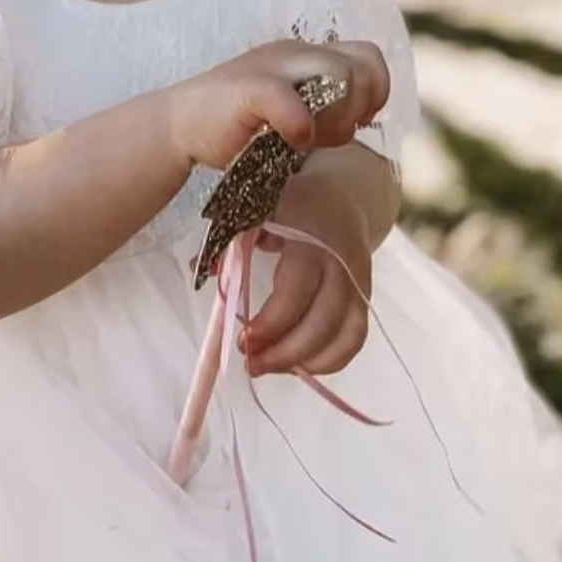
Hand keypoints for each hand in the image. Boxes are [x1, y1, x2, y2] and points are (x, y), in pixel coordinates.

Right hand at [169, 39, 388, 172]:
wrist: (178, 127)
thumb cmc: (238, 127)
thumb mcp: (293, 113)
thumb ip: (326, 111)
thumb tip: (363, 122)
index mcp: (307, 55)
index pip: (367, 56)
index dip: (376, 90)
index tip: (357, 121)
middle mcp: (294, 52)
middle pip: (361, 65)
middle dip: (358, 108)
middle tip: (330, 134)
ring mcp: (271, 65)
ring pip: (338, 75)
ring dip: (334, 119)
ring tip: (306, 140)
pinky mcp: (248, 87)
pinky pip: (292, 101)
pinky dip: (300, 126)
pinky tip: (291, 141)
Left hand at [242, 164, 372, 376]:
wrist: (337, 195)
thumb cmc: (288, 205)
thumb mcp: (256, 210)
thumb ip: (229, 239)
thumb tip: (196, 267)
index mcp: (312, 234)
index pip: (297, 288)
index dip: (272, 322)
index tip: (243, 341)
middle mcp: (342, 260)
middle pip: (322, 320)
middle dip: (285, 352)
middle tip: (251, 363)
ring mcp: (359, 280)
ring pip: (343, 335)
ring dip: (305, 361)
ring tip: (270, 366)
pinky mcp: (365, 297)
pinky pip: (354, 338)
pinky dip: (329, 360)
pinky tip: (299, 365)